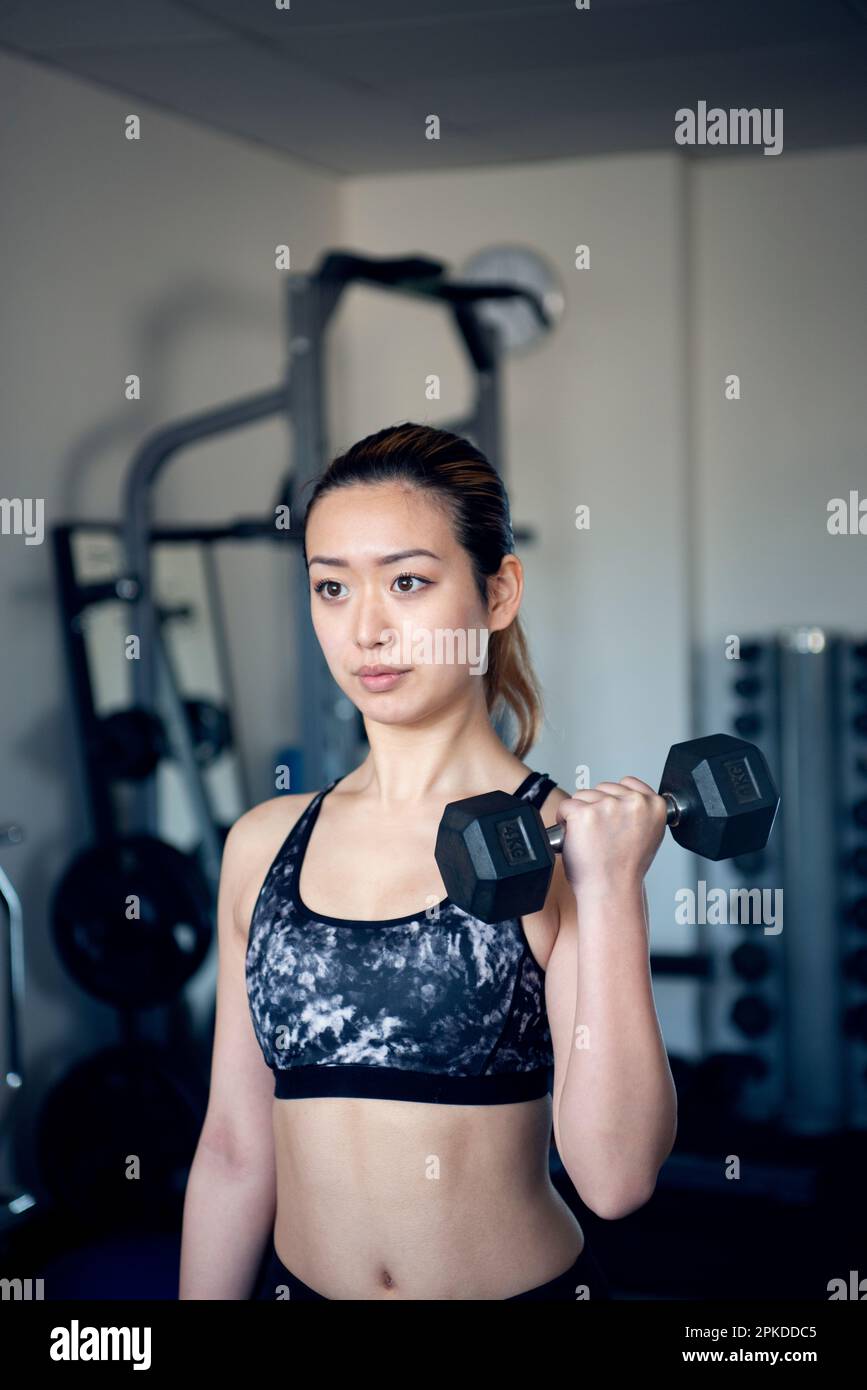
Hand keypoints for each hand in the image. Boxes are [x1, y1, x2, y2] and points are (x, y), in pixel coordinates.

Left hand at [554, 776, 667, 894]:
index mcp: (654, 805)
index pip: (627, 783)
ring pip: (583, 795)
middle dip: (596, 807)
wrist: (611, 890)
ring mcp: (608, 806)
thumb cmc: (624, 870)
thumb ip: (640, 812)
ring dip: (580, 813)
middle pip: (602, 788)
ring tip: (590, 838)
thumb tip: (624, 799)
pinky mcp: (585, 813)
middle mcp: (633, 802)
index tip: (613, 818)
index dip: (614, 800)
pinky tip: (576, 837)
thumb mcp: (649, 834)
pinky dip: (564, 821)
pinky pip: (565, 806)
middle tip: (601, 835)